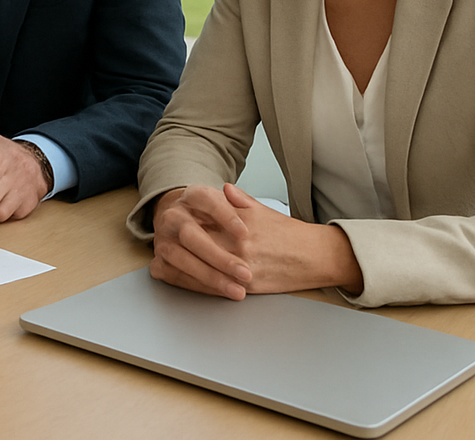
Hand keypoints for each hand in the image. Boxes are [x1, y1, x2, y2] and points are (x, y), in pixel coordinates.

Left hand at [150, 183, 363, 299]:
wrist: (316, 256)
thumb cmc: (289, 234)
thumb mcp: (263, 210)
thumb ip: (239, 200)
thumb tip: (222, 188)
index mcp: (238, 222)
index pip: (200, 220)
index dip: (180, 224)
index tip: (165, 224)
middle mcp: (237, 242)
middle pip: (194, 244)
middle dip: (173, 246)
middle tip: (157, 246)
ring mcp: (241, 265)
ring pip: (200, 267)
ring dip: (178, 267)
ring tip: (162, 264)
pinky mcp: (247, 285)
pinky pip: (214, 286)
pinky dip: (195, 284)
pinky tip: (182, 281)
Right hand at [150, 184, 252, 299]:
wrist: (180, 221)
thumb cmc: (210, 215)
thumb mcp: (228, 202)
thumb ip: (238, 200)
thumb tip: (232, 191)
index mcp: (191, 197)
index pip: (206, 201)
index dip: (225, 216)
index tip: (245, 234)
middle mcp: (173, 216)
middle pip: (191, 235)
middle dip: (219, 258)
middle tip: (245, 273)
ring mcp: (163, 239)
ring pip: (180, 258)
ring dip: (209, 277)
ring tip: (236, 290)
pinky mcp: (159, 260)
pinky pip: (174, 275)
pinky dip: (196, 286)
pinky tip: (218, 291)